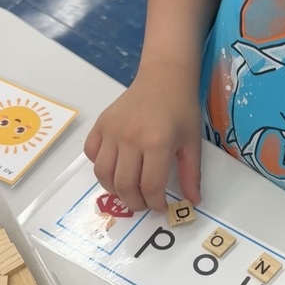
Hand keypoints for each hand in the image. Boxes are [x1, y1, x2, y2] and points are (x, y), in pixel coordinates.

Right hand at [84, 59, 201, 211]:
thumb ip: (191, 174)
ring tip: (128, 190)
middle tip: (144, 203)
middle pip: (124, 185)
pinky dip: (100, 167)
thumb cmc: (181, 109)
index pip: (150, 186)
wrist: (164, 78)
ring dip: (114, 190)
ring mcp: (112, 131)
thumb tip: (193, 202)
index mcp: (157, 143)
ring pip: (103, 174)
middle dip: (134, 203)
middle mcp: (131, 138)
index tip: (160, 206)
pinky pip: (91, 154)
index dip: (155, 204)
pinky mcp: (100, 125)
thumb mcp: (192, 142)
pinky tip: (116, 167)